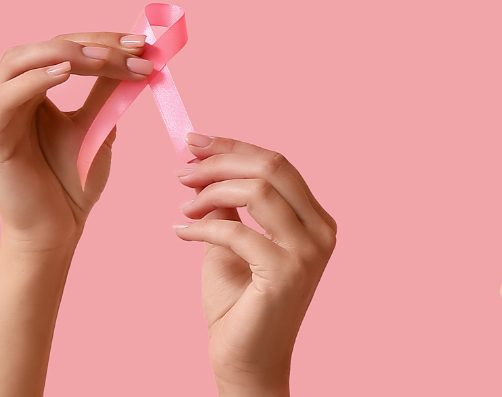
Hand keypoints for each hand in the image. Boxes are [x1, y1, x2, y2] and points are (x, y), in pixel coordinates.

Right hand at [0, 32, 154, 396]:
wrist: (57, 230)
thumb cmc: (73, 181)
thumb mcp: (98, 126)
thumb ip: (108, 90)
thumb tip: (137, 54)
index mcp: (30, 89)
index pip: (63, 47)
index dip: (102, 40)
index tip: (144, 43)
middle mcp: (5, 95)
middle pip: (42, 47)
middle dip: (91, 44)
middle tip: (134, 48)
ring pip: (18, 62)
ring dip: (65, 55)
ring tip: (106, 59)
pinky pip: (3, 98)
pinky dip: (33, 80)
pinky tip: (64, 74)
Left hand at [174, 134, 336, 396]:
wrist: (245, 359)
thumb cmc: (239, 304)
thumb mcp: (234, 242)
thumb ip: (233, 206)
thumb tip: (208, 164)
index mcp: (316, 220)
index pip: (279, 164)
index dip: (234, 146)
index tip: (193, 142)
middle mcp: (322, 231)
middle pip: (273, 167)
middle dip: (220, 161)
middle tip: (181, 171)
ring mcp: (309, 252)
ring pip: (258, 190)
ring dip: (209, 192)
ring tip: (182, 207)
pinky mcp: (286, 272)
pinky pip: (236, 230)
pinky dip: (201, 227)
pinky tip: (180, 233)